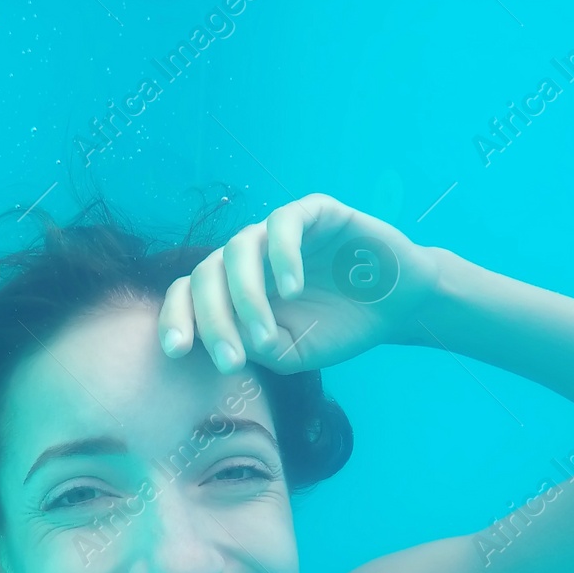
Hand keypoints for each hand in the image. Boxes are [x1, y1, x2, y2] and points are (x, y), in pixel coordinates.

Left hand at [157, 193, 438, 373]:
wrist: (398, 307)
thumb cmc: (339, 328)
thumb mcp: (292, 352)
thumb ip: (256, 347)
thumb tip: (222, 339)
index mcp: (234, 287)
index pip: (189, 293)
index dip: (176, 317)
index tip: (176, 351)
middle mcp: (250, 255)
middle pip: (207, 274)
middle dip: (212, 321)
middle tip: (231, 360)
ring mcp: (279, 232)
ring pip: (238, 248)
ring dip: (245, 297)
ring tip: (264, 334)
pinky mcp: (315, 212)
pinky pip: (283, 223)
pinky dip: (281, 256)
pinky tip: (291, 289)